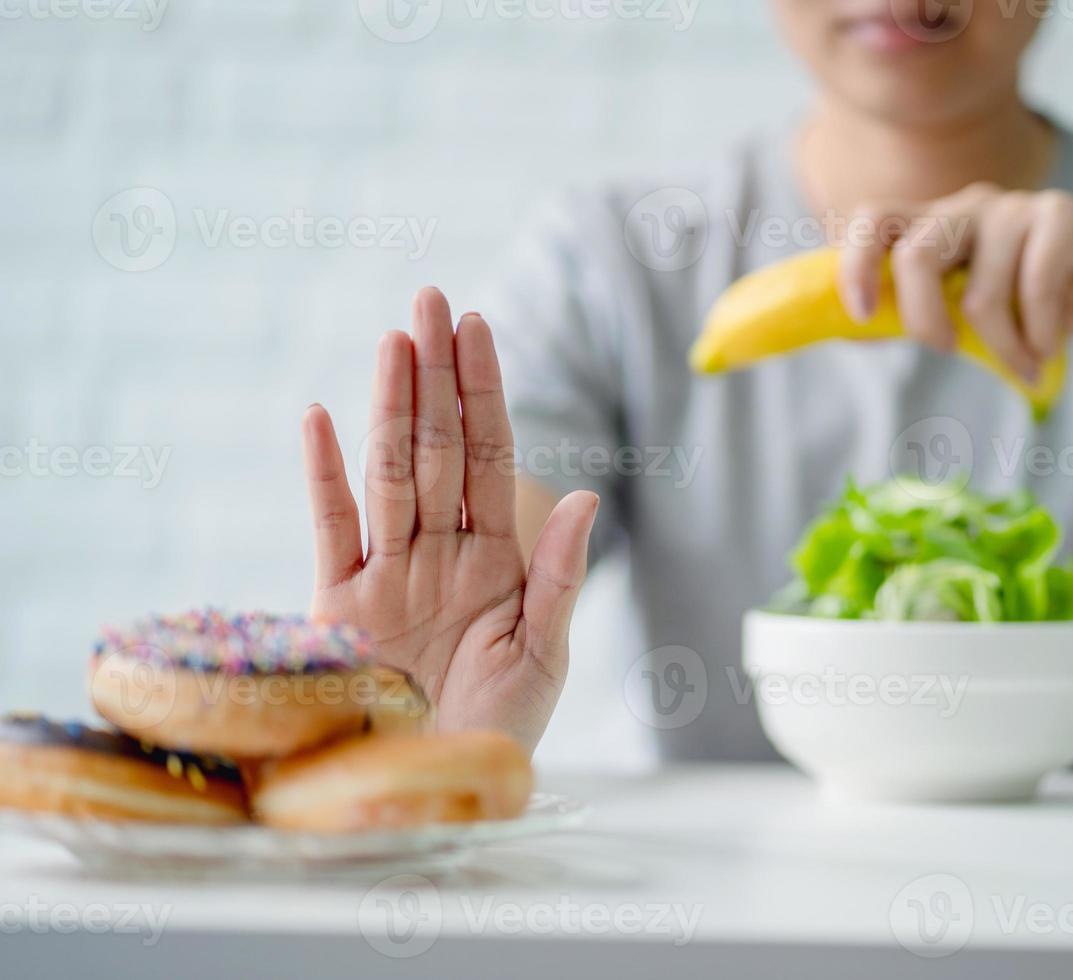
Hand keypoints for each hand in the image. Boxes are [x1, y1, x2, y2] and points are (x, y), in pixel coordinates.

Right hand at [301, 287, 598, 749]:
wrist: (436, 787)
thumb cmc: (499, 729)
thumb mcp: (541, 655)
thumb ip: (558, 576)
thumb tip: (583, 496)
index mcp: (497, 559)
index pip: (488, 456)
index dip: (483, 392)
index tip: (479, 327)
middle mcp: (439, 552)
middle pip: (435, 447)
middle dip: (435, 375)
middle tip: (431, 298)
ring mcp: (386, 574)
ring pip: (387, 471)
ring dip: (389, 404)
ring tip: (393, 339)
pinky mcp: (337, 607)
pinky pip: (329, 528)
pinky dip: (322, 475)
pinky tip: (320, 417)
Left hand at [837, 185, 1072, 377]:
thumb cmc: (1043, 309)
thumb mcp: (974, 312)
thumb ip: (923, 307)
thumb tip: (855, 329)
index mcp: (938, 223)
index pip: (874, 219)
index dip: (856, 262)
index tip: (863, 314)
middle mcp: (970, 205)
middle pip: (915, 255)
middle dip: (926, 319)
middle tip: (950, 351)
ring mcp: (1017, 207)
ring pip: (979, 295)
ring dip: (1004, 349)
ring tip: (1027, 364)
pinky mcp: (1063, 216)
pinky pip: (1033, 292)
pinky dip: (1042, 336)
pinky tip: (1053, 346)